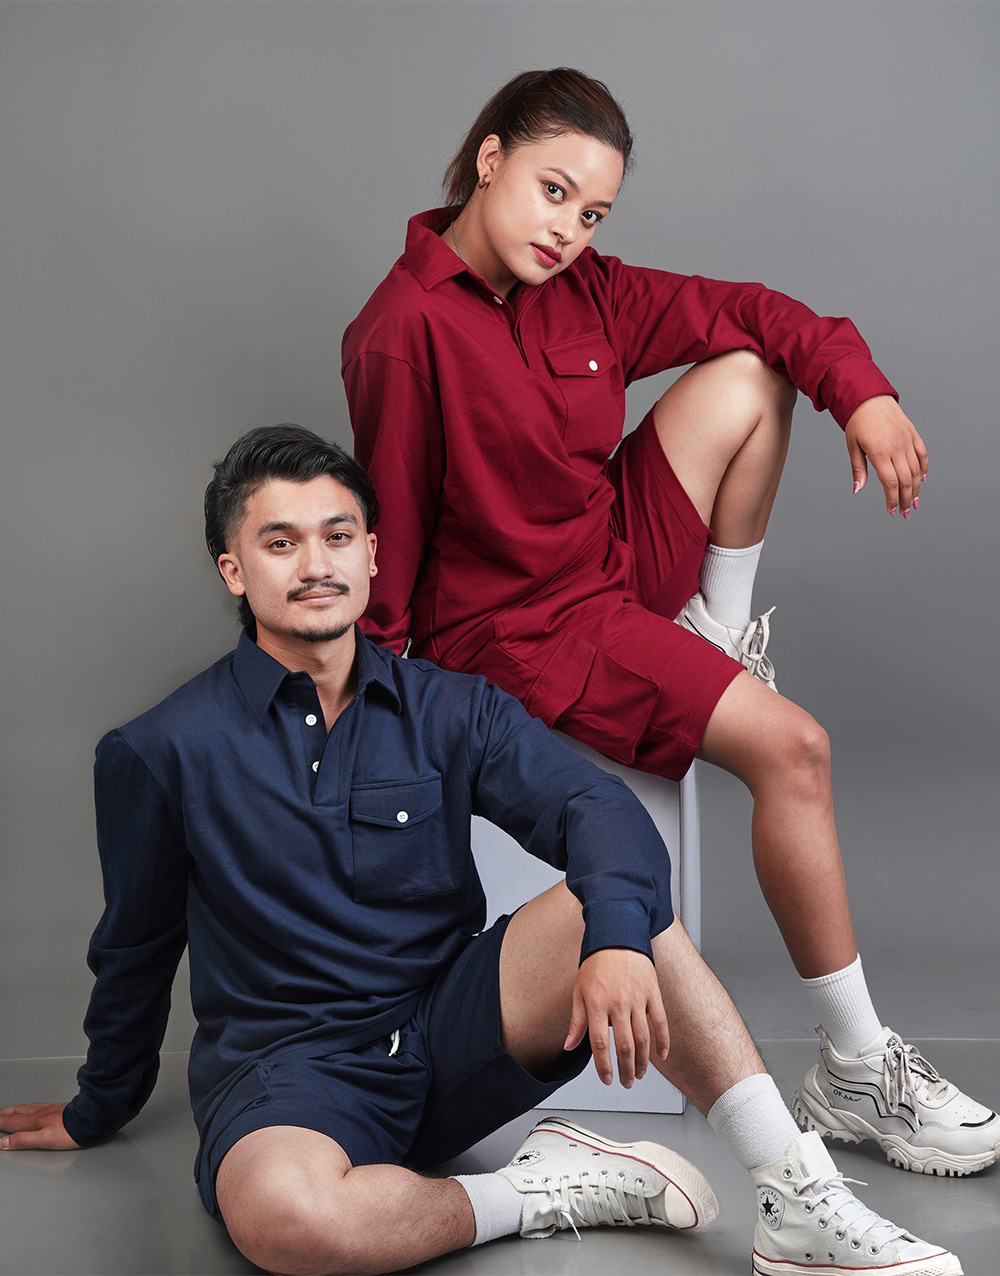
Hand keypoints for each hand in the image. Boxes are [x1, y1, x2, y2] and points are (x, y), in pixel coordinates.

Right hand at [0, 1102, 79, 1150]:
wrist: (90, 1119)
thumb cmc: (69, 1131)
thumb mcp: (43, 1139)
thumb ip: (22, 1140)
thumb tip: (3, 1142)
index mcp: (33, 1121)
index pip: (10, 1122)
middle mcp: (39, 1113)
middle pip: (16, 1112)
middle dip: (3, 1114)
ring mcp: (48, 1109)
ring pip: (25, 1108)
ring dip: (13, 1110)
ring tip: (7, 1111)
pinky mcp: (56, 1109)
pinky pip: (35, 1106)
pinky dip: (26, 1107)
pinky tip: (30, 1108)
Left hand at [564, 948, 669, 1088]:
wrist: (618, 936)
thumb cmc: (596, 964)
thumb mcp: (579, 991)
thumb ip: (576, 1021)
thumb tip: (569, 1045)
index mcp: (597, 1003)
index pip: (599, 1043)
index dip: (603, 1065)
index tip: (606, 1079)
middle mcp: (618, 1003)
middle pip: (624, 1045)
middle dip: (625, 1069)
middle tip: (625, 1081)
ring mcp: (637, 998)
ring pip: (643, 1038)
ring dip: (642, 1061)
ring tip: (639, 1073)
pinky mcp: (653, 992)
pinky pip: (660, 1021)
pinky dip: (662, 1041)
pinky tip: (661, 1056)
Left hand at [845, 395, 928, 518]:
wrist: (868, 396)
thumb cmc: (857, 421)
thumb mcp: (852, 446)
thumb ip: (858, 469)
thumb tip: (858, 490)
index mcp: (879, 452)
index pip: (890, 483)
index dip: (892, 500)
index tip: (892, 511)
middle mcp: (896, 447)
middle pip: (906, 480)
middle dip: (906, 500)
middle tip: (905, 513)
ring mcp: (907, 440)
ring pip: (917, 470)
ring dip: (917, 489)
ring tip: (915, 503)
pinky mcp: (913, 433)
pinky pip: (923, 454)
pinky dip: (924, 469)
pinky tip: (923, 480)